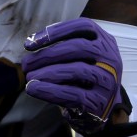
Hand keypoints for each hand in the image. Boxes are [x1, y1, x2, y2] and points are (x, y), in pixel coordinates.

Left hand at [23, 18, 124, 135]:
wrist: (105, 109)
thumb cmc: (86, 78)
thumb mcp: (82, 58)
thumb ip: (64, 48)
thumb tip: (31, 43)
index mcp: (105, 42)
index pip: (83, 26)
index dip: (56, 31)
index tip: (31, 42)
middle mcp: (110, 58)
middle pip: (78, 47)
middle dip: (48, 54)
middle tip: (26, 64)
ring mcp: (107, 80)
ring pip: (76, 70)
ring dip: (47, 73)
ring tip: (29, 77)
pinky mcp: (99, 101)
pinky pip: (72, 94)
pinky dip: (50, 90)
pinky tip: (34, 89)